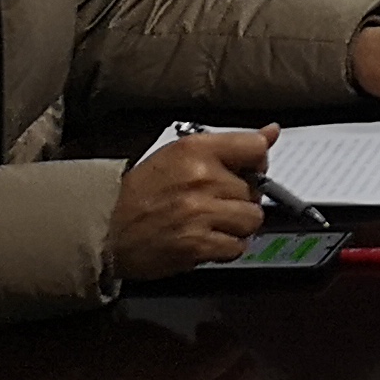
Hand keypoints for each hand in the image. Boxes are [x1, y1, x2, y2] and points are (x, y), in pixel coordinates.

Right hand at [108, 126, 272, 278]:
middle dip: (242, 198)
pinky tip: (210, 241)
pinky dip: (228, 247)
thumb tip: (272, 131)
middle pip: (255, 189)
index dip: (258, 163)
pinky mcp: (196, 245)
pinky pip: (236, 247)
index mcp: (197, 149)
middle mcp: (202, 178)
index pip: (257, 147)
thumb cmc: (143, 190)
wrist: (107, 228)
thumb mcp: (181, 154)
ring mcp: (200, 213)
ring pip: (251, 219)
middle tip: (218, 203)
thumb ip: (229, 144)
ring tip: (216, 223)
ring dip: (238, 225)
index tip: (248, 172)